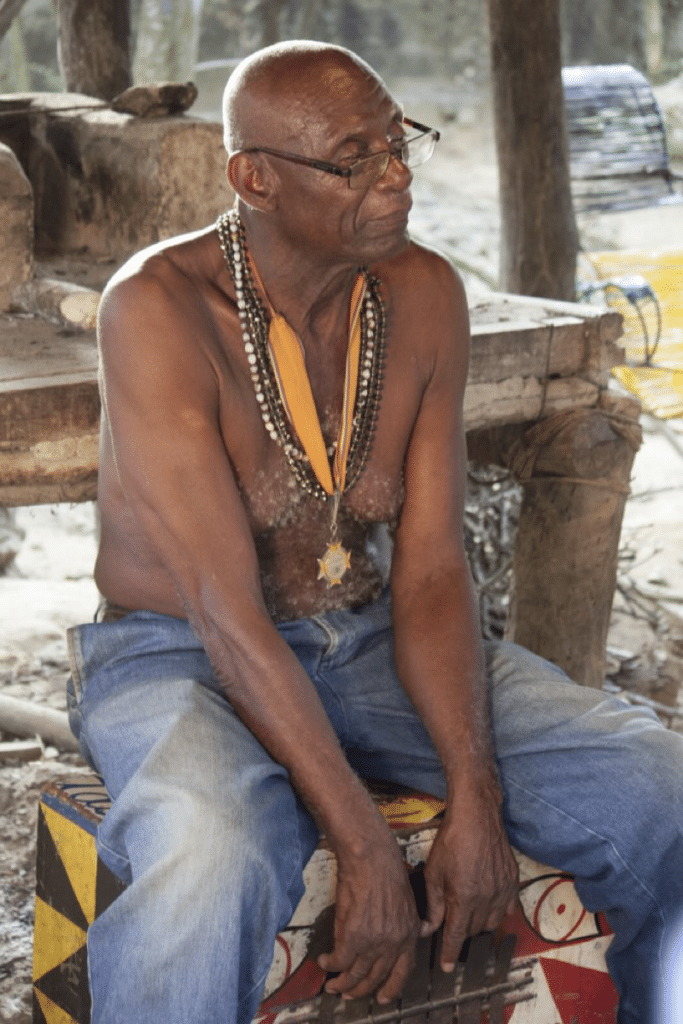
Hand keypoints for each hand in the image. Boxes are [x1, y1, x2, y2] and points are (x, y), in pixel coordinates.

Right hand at [318, 831, 419, 1002]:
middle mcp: (394, 943)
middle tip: (349, 994)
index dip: (391, 988)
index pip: (403, 972)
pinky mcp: (352, 936)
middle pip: (376, 977)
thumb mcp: (406, 899)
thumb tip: (406, 934)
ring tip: (332, 985)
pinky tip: (324, 962)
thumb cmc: (385, 868)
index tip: (383, 997)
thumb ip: (405, 922)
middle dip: (361, 990)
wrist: (370, 856)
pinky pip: (339, 961)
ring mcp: (374, 942)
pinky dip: (330, 964)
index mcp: (409, 933)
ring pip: (356, 974)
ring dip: (342, 983)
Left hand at [420, 775, 517, 969]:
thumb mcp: (434, 872)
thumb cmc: (452, 840)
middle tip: (452, 922)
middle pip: (475, 930)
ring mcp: (503, 890)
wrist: (477, 815)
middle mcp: (487, 898)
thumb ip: (432, 905)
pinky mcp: (513, 881)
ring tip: (468, 912)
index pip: (457, 936)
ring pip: (493, 922)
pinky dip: (498, 911)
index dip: (450, 953)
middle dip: (462, 931)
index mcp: (464, 898)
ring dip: (480, 923)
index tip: (447, 967)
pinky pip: (509, 908)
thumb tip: (426, 929)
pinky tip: (489, 904)